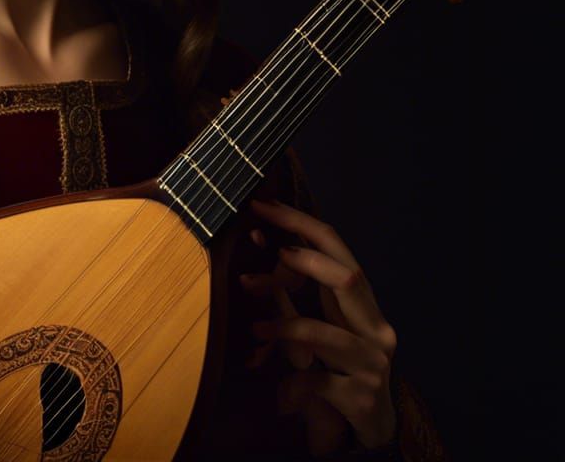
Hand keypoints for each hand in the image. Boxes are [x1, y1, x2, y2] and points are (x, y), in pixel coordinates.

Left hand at [240, 198, 397, 456]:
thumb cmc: (338, 367)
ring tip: (256, 330)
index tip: (263, 205)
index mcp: (363, 303)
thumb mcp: (317, 323)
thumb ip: (296, 289)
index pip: (337, 247)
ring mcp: (373, 363)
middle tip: (266, 252)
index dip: (299, 222)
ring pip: (326, 333)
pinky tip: (277, 391)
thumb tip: (261, 242)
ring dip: (285, 328)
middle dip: (303, 259)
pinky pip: (317, 382)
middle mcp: (376, 327)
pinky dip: (291, 383)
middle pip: (348, 276)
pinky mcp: (362, 399)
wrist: (373, 427)